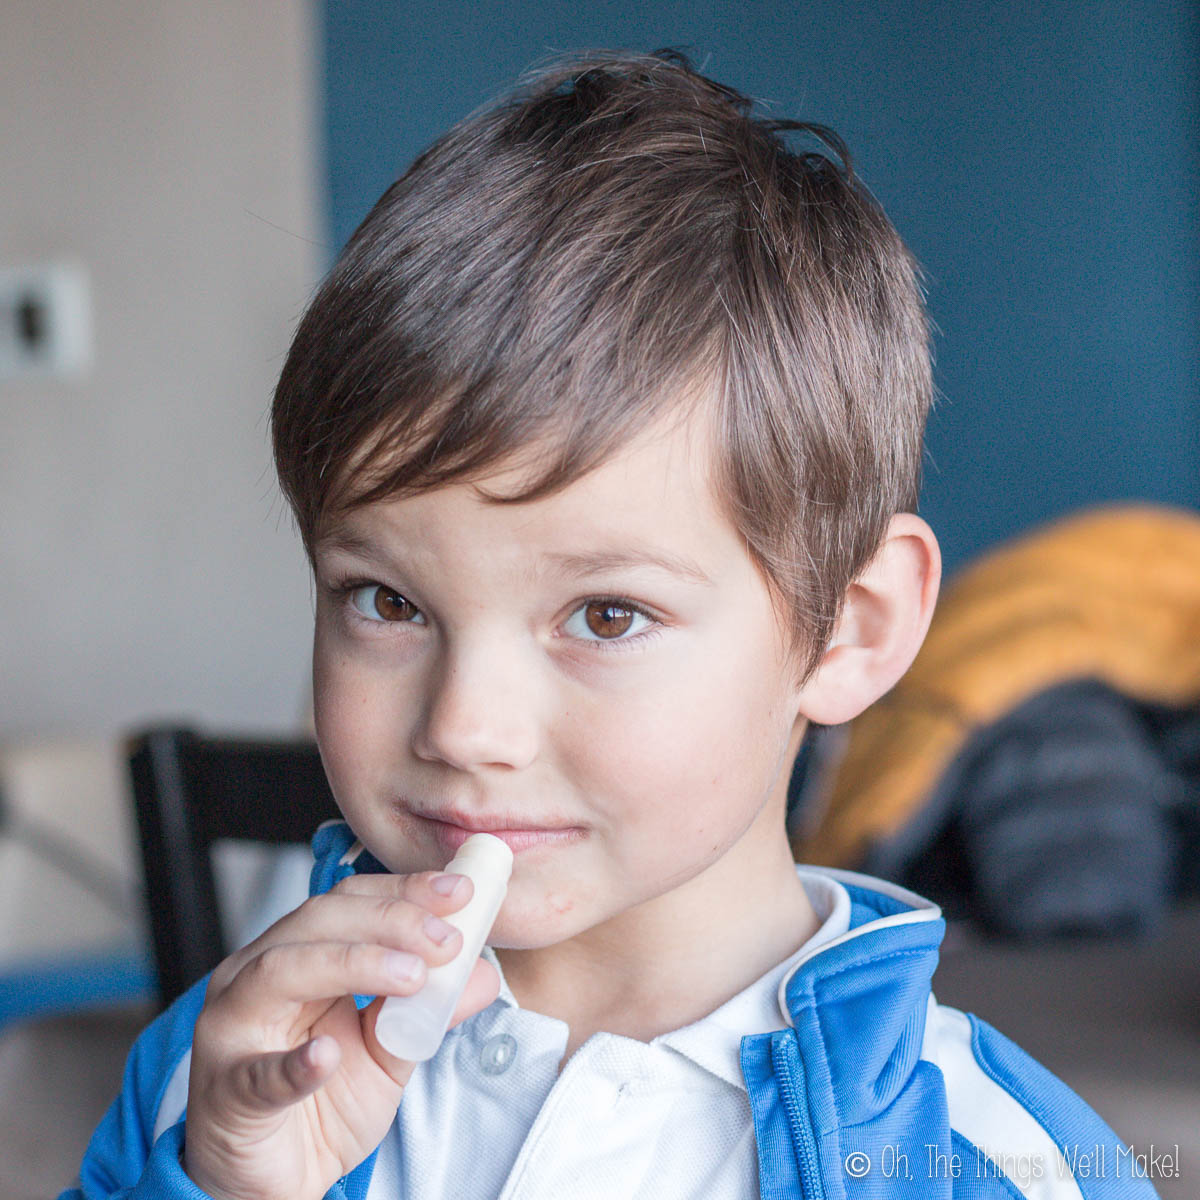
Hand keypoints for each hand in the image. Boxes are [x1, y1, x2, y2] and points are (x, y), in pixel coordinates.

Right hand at [182, 870, 499, 1199]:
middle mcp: (254, 977)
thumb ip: (429, 1010)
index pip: (348, 900)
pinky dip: (294, 1064)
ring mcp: (233, 1031)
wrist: (280, 1182)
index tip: (460, 892)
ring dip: (354, 964)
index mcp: (295, 954)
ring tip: (412, 977)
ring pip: (281, 971)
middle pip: (318, 921)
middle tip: (446, 939)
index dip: (404, 891)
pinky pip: (256, 1075)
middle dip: (390, 920)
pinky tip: (327, 1055)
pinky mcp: (228, 1094)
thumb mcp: (389, 1049)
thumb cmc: (322, 1101)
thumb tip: (482, 974)